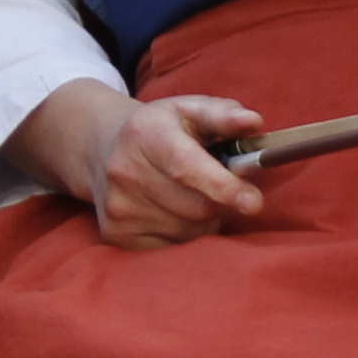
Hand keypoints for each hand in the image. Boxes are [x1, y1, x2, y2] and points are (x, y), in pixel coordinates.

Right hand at [78, 89, 266, 249]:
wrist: (104, 151)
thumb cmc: (161, 130)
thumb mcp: (190, 110)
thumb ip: (224, 115)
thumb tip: (253, 122)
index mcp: (147, 134)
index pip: (186, 166)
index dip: (223, 186)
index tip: (253, 202)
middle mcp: (125, 171)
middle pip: (196, 206)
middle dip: (221, 202)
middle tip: (220, 186)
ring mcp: (118, 207)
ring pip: (189, 231)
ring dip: (204, 219)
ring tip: (191, 195)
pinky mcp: (115, 235)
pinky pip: (173, 247)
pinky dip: (185, 235)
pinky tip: (173, 212)